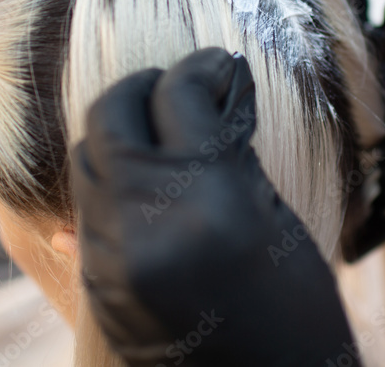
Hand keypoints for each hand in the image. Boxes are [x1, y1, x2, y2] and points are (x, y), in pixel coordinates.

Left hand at [71, 48, 356, 366]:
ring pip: (87, 157)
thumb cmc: (298, 318)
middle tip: (178, 91)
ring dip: (123, 133)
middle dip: (143, 88)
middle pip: (109, 114)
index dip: (202, 67)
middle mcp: (146, 225)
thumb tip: (216, 97)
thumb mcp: (279, 223)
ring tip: (163, 137)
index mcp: (210, 204)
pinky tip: (150, 183)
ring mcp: (110, 257)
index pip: (179, 95)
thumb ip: (233, 153)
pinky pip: (86, 207)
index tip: (218, 66)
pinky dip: (115, 181)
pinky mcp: (95, 282)